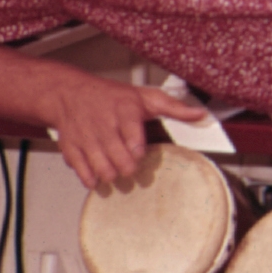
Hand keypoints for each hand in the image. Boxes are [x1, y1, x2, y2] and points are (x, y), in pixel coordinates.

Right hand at [48, 72, 213, 192]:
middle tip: (131, 168)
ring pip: (100, 167)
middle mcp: (104, 125)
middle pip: (118, 157)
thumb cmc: (113, 97)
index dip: (137, 150)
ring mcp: (86, 138)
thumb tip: (201, 115)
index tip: (141, 154)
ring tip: (116, 172)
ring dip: (110, 175)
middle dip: (127, 168)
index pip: (132, 136)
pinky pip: (80, 170)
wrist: (71, 93)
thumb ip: (174, 107)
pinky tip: (98, 176)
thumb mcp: (146, 97)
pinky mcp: (70, 147)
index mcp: (125, 111)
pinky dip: (90, 178)